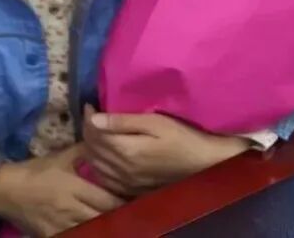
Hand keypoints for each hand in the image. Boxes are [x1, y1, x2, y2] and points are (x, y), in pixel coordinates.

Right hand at [0, 144, 124, 237]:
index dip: (124, 203)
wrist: (3, 188)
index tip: (135, 201)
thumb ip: (83, 151)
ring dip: (105, 228)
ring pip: (93, 231)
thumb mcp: (59, 157)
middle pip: (104, 218)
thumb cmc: (34, 171)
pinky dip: (86, 235)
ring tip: (117, 226)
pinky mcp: (52, 236)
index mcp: (74, 186)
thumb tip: (103, 137)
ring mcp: (62, 224)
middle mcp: (70, 207)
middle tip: (131, 215)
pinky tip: (94, 232)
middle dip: (119, 218)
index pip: (109, 200)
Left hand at [83, 106, 250, 196]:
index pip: (93, 133)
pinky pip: (104, 178)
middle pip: (91, 148)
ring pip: (94, 164)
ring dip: (90, 147)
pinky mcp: (132, 189)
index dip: (88, 116)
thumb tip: (94, 118)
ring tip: (96, 132)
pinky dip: (97, 165)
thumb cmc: (183, 138)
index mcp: (126, 150)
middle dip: (87, 130)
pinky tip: (102, 155)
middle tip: (92, 116)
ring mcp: (126, 182)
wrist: (206, 165)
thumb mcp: (155, 123)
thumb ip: (122, 122)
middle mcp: (121, 169)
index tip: (91, 104)